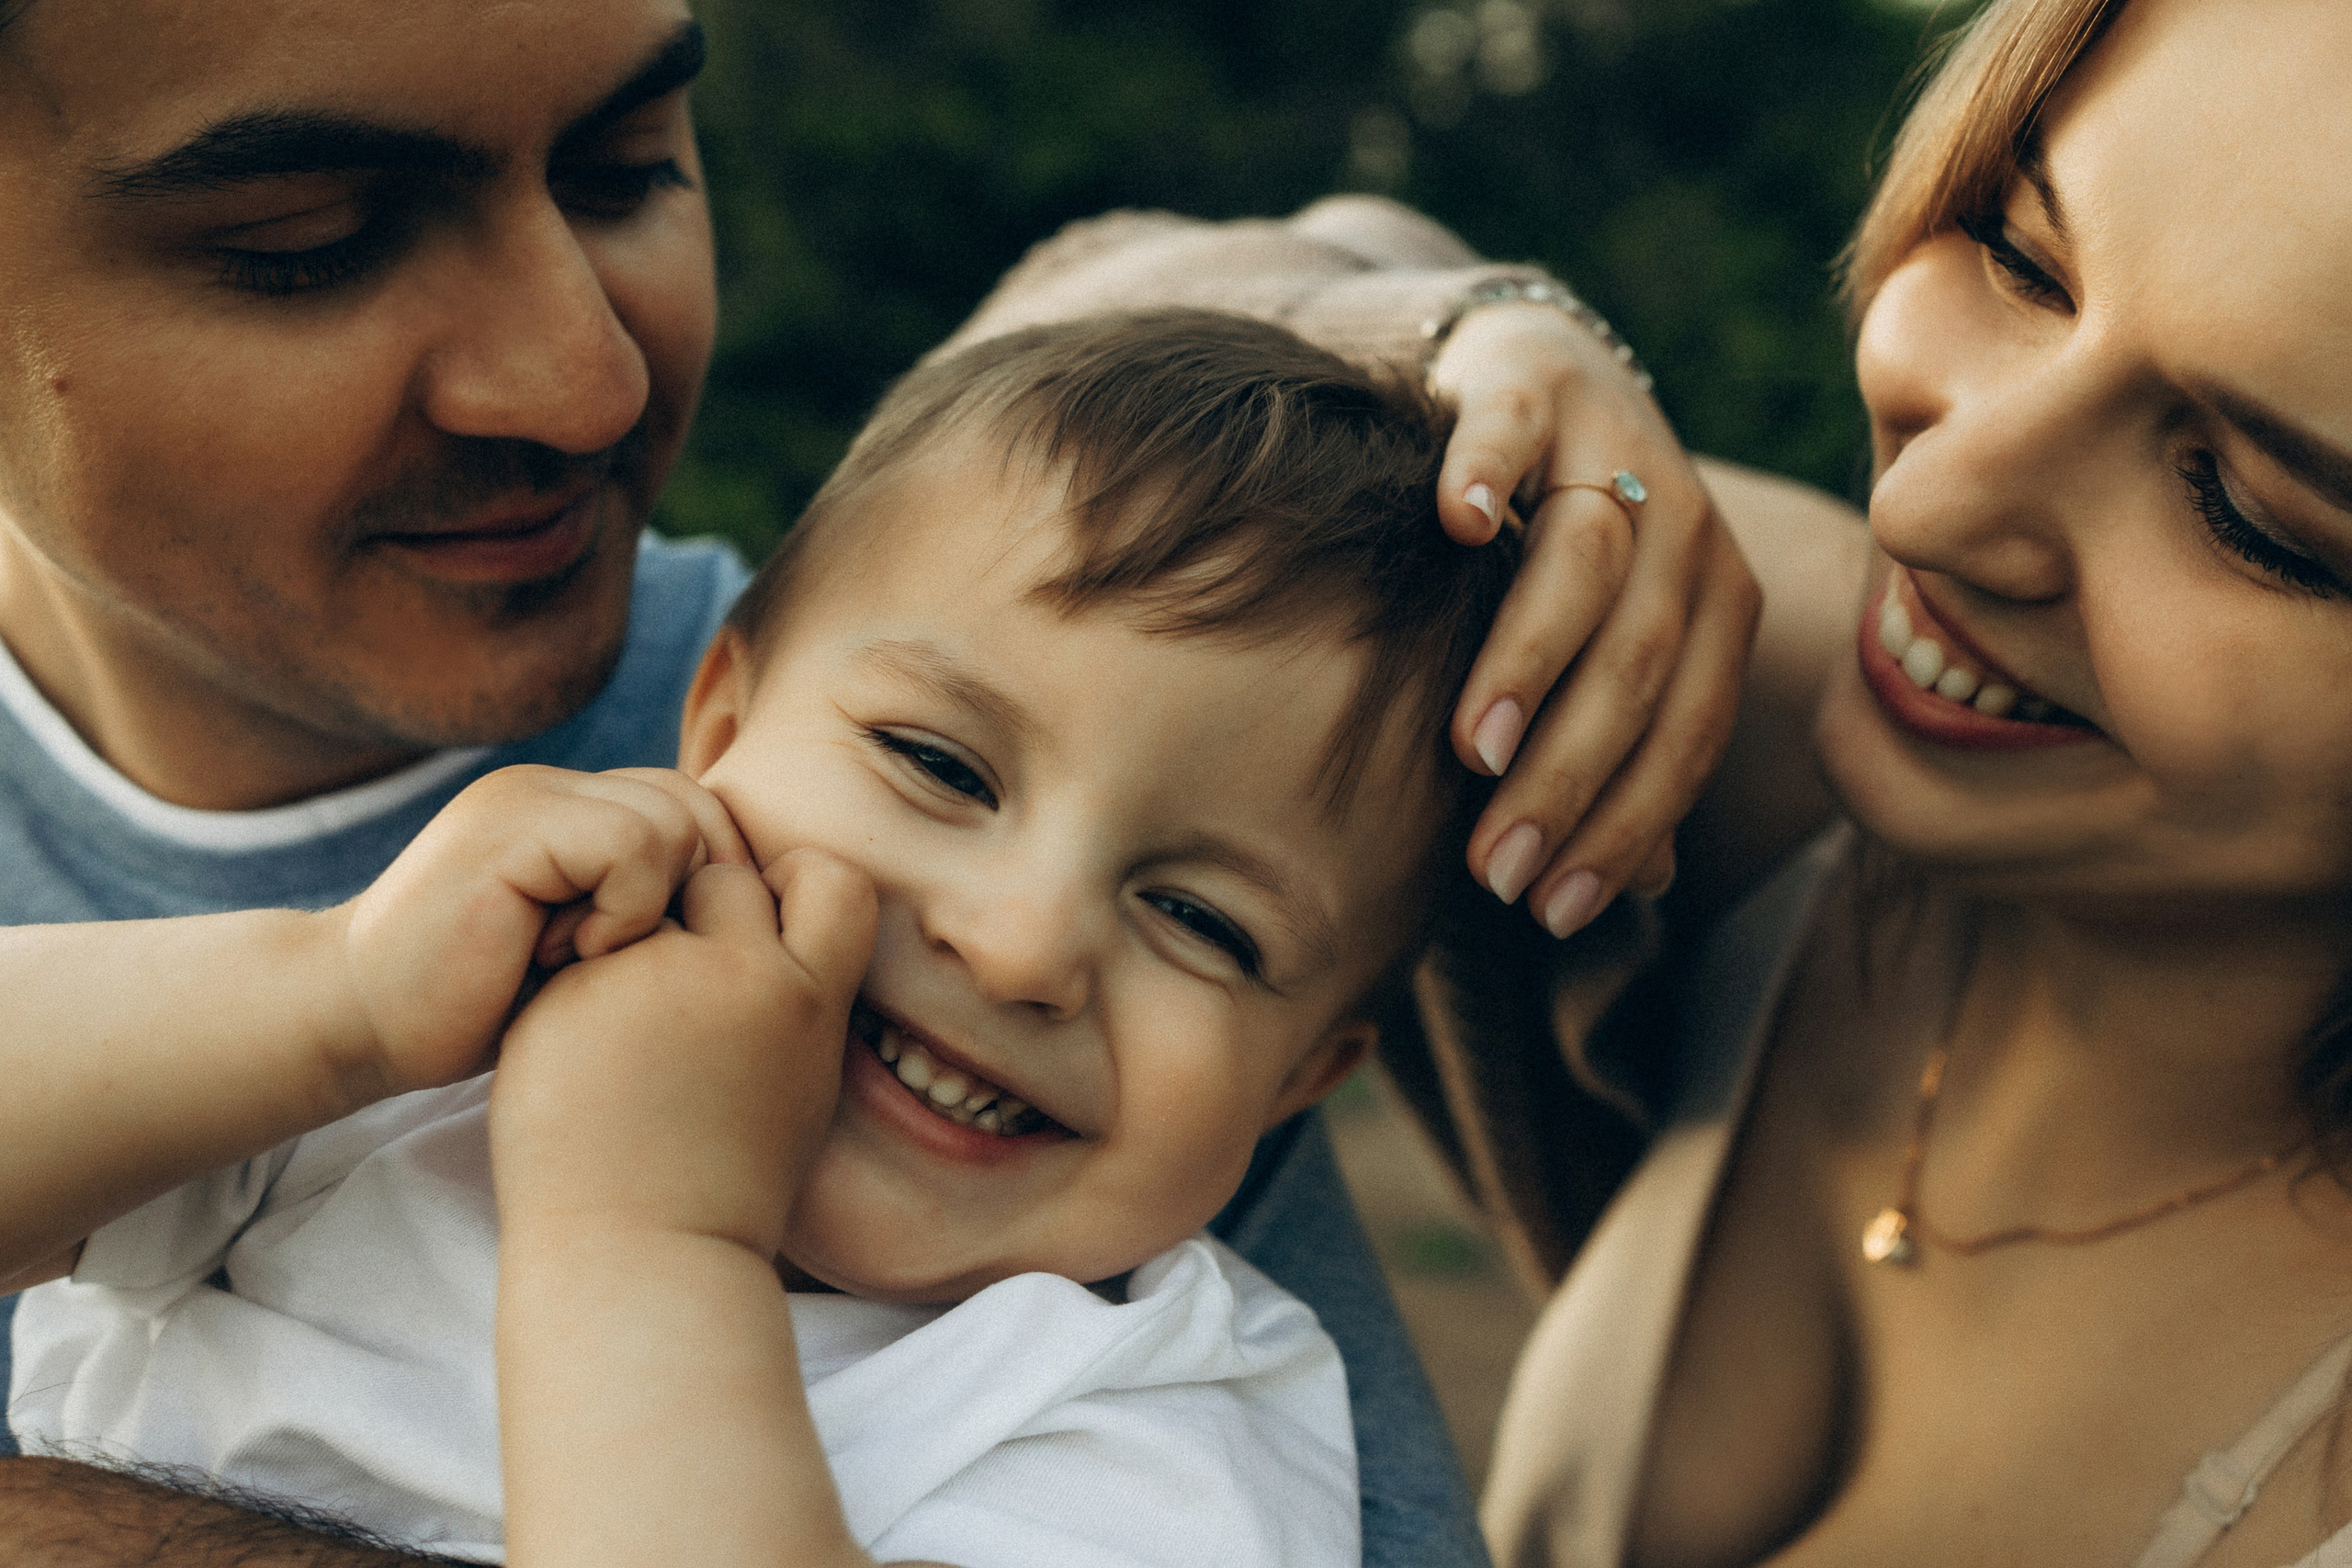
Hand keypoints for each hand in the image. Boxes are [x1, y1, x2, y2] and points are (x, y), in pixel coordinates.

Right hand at [335, 765, 752, 1097]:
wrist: (358, 1023)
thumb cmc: (478, 1008)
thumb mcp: (586, 953)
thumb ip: (648, 908)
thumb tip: (759, 912)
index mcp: (575, 807)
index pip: (700, 808)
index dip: (713, 884)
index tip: (678, 958)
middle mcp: (555, 787)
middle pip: (700, 807)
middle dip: (691, 893)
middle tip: (629, 959)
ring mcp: (528, 799)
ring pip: (674, 821)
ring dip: (653, 905)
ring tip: (590, 959)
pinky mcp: (509, 829)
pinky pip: (631, 844)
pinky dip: (625, 911)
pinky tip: (572, 957)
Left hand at [490, 850, 877, 1256]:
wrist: (642, 1251)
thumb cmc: (726, 1182)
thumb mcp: (802, 1085)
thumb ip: (796, 1003)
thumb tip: (782, 934)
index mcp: (810, 1001)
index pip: (832, 878)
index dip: (795, 884)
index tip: (764, 921)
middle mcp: (743, 977)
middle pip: (725, 876)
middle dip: (698, 911)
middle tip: (673, 982)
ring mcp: (655, 980)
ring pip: (645, 901)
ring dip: (634, 937)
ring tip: (622, 1018)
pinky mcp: (576, 993)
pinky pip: (581, 948)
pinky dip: (576, 982)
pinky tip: (578, 1046)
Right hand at [1430, 300, 1761, 935]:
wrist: (1534, 375)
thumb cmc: (1561, 546)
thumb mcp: (1613, 644)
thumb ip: (1629, 747)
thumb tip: (1640, 886)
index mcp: (1719, 598)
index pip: (1689, 726)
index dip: (1628, 824)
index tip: (1554, 910)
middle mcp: (1685, 521)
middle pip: (1641, 659)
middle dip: (1571, 776)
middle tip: (1495, 866)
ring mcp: (1612, 442)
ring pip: (1588, 558)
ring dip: (1532, 659)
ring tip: (1477, 751)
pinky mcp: (1532, 383)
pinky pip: (1512, 430)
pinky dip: (1484, 471)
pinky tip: (1454, 527)